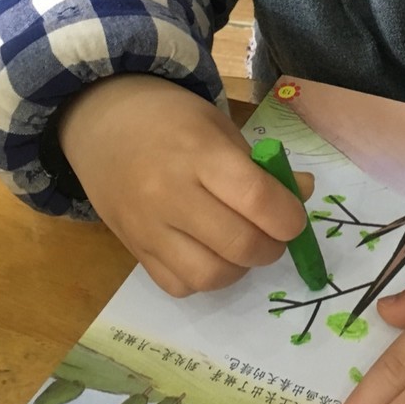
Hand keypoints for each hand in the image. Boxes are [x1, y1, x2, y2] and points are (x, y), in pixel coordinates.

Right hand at [58, 74, 312, 295]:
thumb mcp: (219, 126)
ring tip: (242, 246)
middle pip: (238, 245)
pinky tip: (209, 253)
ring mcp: (147, 227)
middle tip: (274, 235)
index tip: (294, 218)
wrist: (102, 122)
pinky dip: (204, 278)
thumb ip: (260, 166)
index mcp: (198, 153)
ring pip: (210, 275)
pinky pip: (179, 285)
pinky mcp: (133, 250)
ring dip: (240, 268)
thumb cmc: (170, 118)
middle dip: (272, 247)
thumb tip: (302, 194)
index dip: (288, 217)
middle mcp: (170, 194)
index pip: (256, 198)